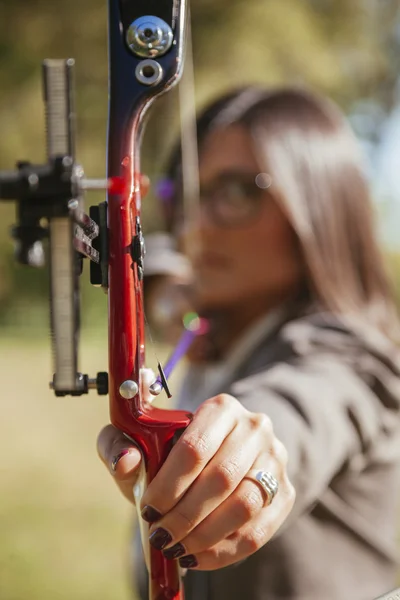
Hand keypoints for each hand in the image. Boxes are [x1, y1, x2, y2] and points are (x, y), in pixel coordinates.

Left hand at [97, 392, 294, 570]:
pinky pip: (259, 530)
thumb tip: (125, 462)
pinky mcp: (285, 492)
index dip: (169, 484)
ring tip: (176, 548)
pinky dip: (224, 551)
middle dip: (185, 516)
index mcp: (221, 407)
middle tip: (160, 535)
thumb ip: (122, 444)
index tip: (148, 508)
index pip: (195, 448)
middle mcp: (254, 428)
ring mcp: (275, 459)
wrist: (224, 454)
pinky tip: (197, 557)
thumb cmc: (176, 450)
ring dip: (205, 536)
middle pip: (221, 479)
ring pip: (244, 506)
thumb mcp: (144, 442)